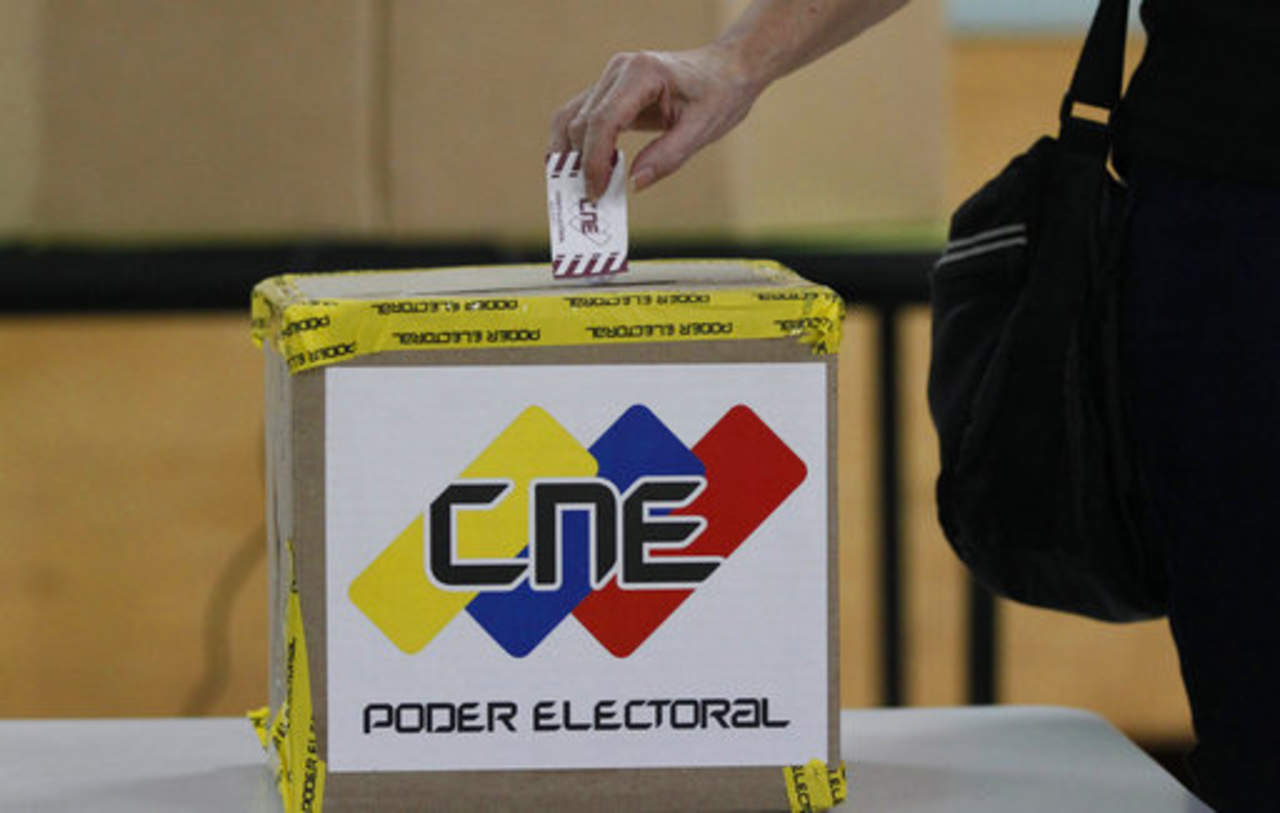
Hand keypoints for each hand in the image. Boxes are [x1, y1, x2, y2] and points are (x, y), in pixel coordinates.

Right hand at [548, 44, 761, 199]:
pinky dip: (577, 145)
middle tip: (592, 200)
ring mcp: (611, 79)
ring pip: (571, 118)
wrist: (727, 68)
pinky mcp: (610, 91)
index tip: (597, 193)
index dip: (594, 160)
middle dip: (582, 163)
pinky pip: (582, 118)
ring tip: (581, 188)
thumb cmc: (721, 94)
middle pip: (582, 122)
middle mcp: (619, 70)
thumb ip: (668, 157)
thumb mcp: (703, 130)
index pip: (603, 120)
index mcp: (642, 73)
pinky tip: (583, 171)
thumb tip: (633, 184)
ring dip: (570, 155)